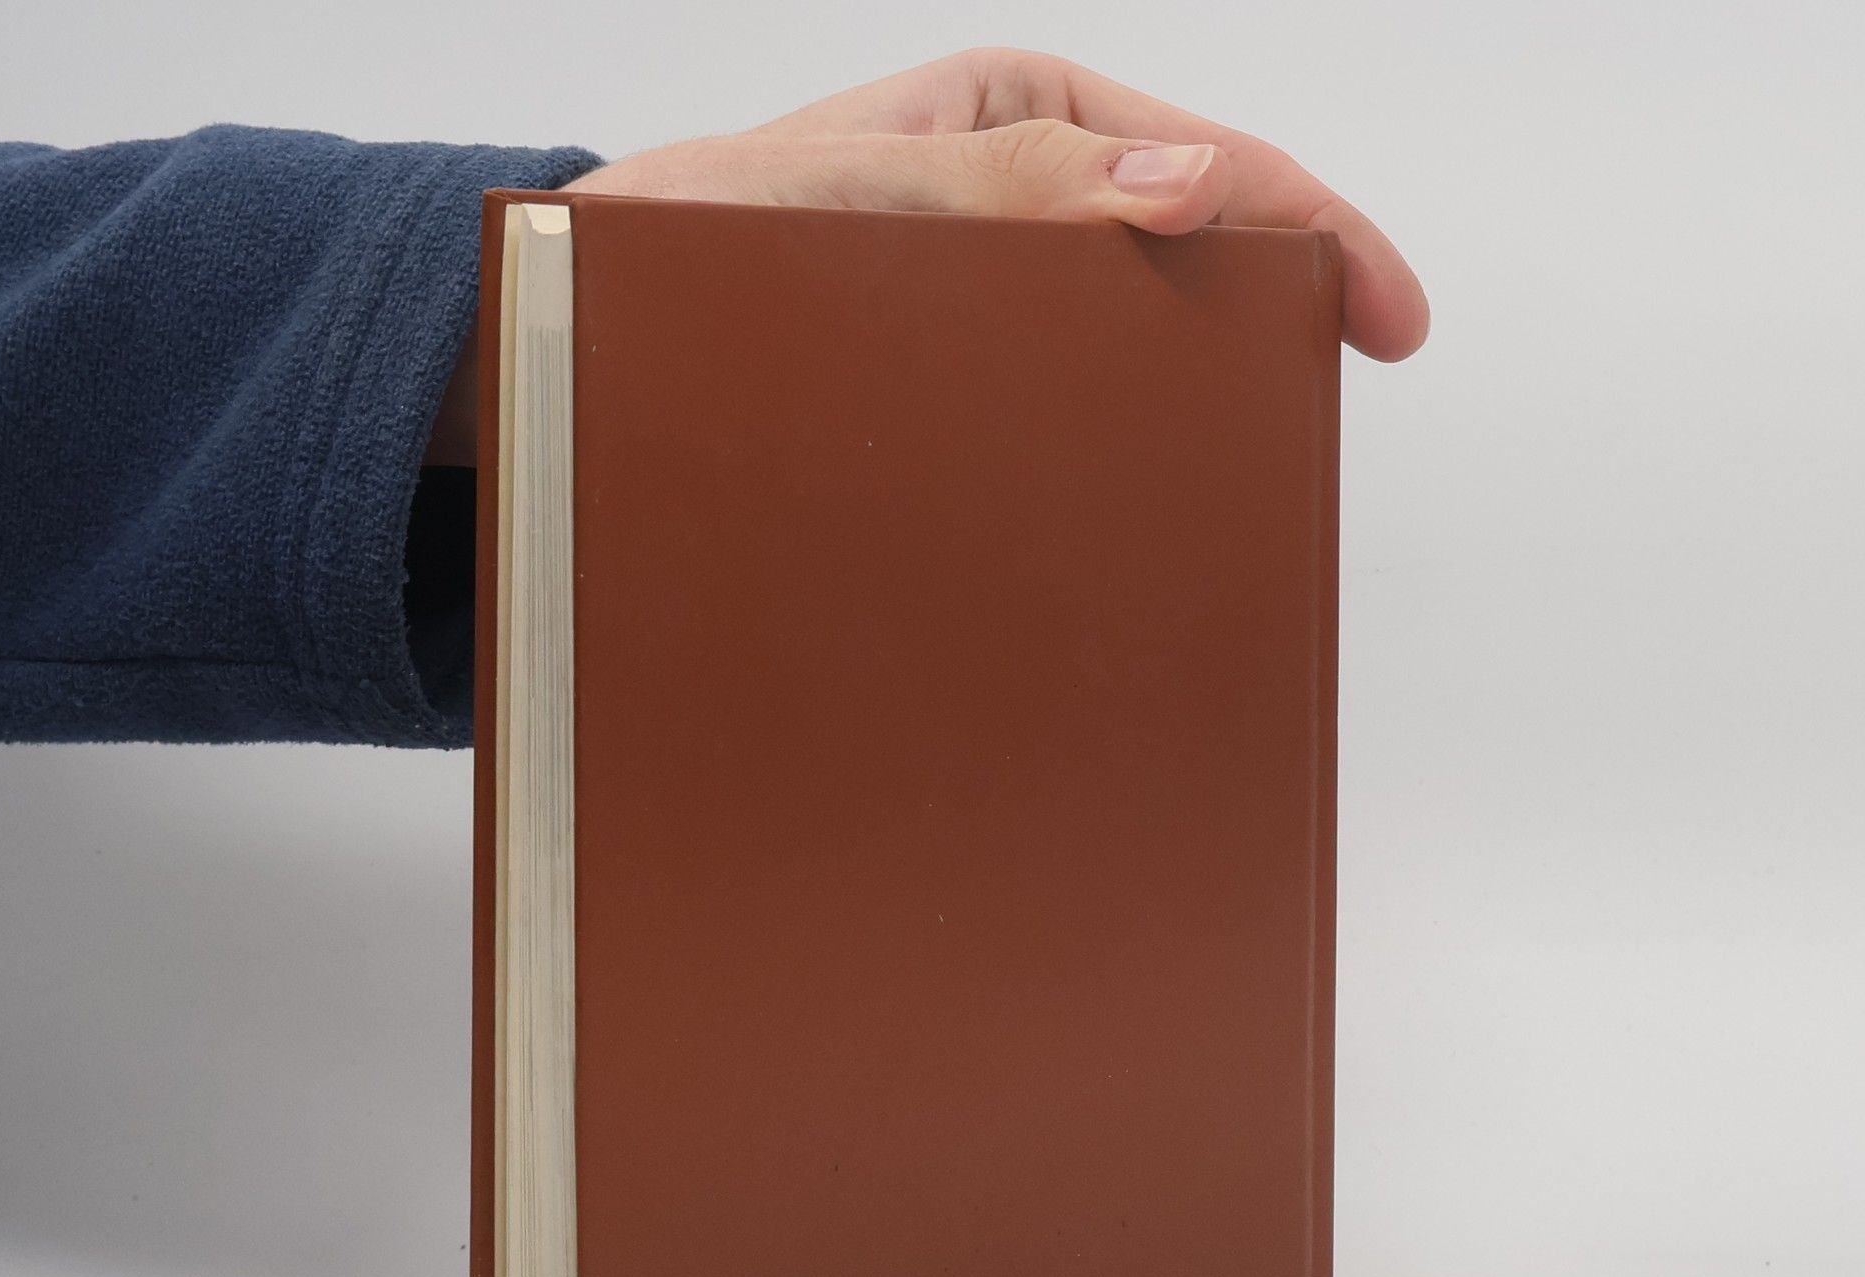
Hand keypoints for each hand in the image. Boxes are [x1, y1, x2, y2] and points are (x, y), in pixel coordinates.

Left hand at [427, 49, 1426, 461]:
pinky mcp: (942, 394)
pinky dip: (1102, 449)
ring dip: (1185, 394)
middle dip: (1265, 310)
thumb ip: (1001, 185)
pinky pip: (1054, 411)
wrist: (550, 354)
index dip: (1311, 231)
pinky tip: (1122, 498)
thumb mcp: (835, 199)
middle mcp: (1006, 207)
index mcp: (1008, 119)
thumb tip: (1185, 190)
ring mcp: (980, 307)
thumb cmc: (666, 253)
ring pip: (1124, 340)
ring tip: (1235, 462)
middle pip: (1182, 250)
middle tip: (1326, 393)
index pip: (1201, 160)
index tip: (1385, 322)